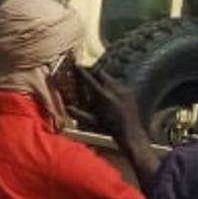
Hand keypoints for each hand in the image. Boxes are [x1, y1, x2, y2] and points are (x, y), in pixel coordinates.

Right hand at [71, 67, 160, 189]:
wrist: (130, 133)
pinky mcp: (130, 92)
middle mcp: (114, 90)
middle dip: (93, 71)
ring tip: (98, 81)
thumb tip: (67, 107)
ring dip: (103, 77)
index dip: (83, 71)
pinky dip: (112, 84)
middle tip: (87, 71)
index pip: (90, 79)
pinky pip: (118, 83)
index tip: (77, 66)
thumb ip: (79, 114)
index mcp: (103, 96)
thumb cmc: (109, 129)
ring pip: (110, 77)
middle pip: (101, 73)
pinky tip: (109, 90)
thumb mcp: (93, 121)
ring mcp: (123, 90)